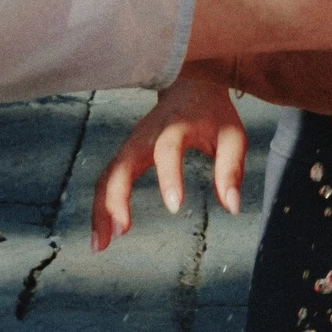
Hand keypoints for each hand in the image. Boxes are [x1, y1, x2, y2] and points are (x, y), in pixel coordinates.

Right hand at [98, 73, 250, 230]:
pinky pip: (107, 180)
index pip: (168, 149)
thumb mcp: (231, 137)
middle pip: (121, 165)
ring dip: (100, 210)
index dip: (170, 176)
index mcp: (175, 127)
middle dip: (116, 199)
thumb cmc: (213, 114)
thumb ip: (231, 169)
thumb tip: (232, 207)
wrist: (189, 85)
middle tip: (121, 232)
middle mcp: (145, 136)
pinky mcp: (125, 154)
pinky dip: (100, 207)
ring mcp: (130, 144)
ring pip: (107, 176)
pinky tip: (102, 234)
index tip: (175, 207)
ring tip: (99, 245)